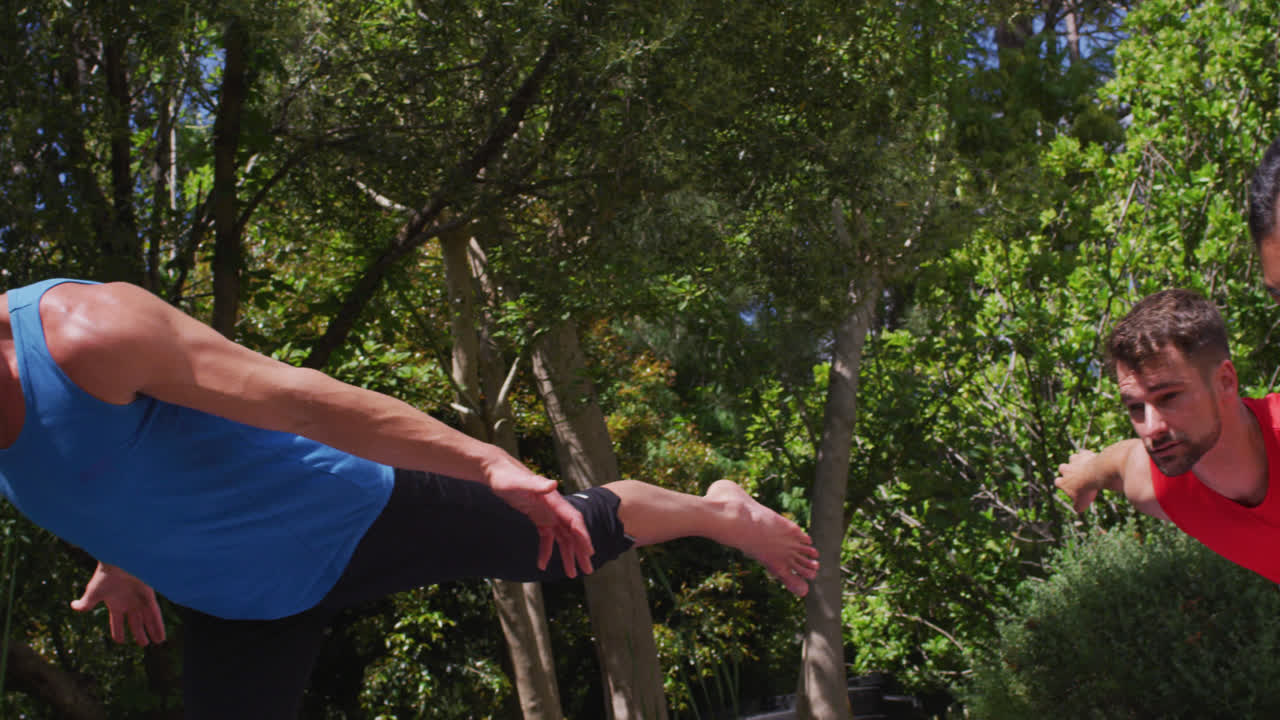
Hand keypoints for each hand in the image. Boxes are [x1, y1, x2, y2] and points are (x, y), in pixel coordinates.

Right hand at [71, 563, 164, 645]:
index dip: (118, 632)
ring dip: (152, 631)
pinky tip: (161, 634)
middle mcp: (129, 604)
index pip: (117, 622)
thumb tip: (73, 606)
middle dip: (139, 634)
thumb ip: (85, 603)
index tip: (120, 642)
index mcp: (115, 604)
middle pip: (135, 623)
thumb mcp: (93, 593)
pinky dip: (158, 625)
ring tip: (158, 642)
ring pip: (147, 620)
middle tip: (144, 645)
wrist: (119, 561)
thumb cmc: (105, 575)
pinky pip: (155, 614)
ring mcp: (140, 600)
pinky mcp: (149, 596)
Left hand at [486, 460, 594, 577]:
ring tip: (571, 574)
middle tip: (588, 571)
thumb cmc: (506, 476)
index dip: (583, 537)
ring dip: (567, 555)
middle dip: (580, 552)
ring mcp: (547, 513)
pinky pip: (547, 537)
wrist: (496, 471)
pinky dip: (546, 551)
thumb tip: (553, 484)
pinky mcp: (538, 517)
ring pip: (562, 538)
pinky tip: (542, 564)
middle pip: (572, 533)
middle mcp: (554, 508)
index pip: (574, 521)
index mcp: (554, 501)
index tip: (589, 553)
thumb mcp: (519, 482)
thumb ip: (536, 483)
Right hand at [1055, 449, 1102, 512]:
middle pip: (1062, 468)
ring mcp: (1075, 461)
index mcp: (1063, 482)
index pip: (1057, 482)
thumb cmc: (1087, 489)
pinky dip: (1087, 455)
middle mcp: (1066, 469)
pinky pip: (1084, 453)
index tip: (1070, 488)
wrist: (1095, 474)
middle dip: (1067, 471)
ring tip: (1085, 466)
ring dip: (1077, 462)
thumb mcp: (1082, 503)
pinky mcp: (1084, 454)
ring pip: (1072, 458)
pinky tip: (1092, 459)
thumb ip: (1078, 506)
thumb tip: (1078, 509)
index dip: (1063, 484)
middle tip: (1077, 475)